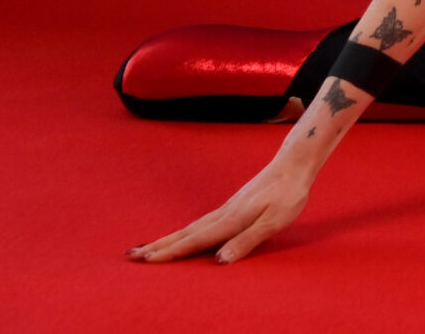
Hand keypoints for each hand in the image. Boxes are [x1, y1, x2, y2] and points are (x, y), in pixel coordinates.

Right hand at [130, 152, 316, 264]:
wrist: (294, 164)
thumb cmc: (288, 194)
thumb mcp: (274, 221)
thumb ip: (247, 240)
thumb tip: (220, 261)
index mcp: (231, 219)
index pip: (195, 240)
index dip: (171, 253)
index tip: (147, 261)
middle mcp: (223, 213)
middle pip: (184, 233)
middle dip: (158, 246)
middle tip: (130, 256)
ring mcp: (225, 208)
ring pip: (190, 227)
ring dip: (167, 239)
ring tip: (146, 248)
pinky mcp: (231, 206)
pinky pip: (201, 223)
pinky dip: (184, 233)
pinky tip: (182, 237)